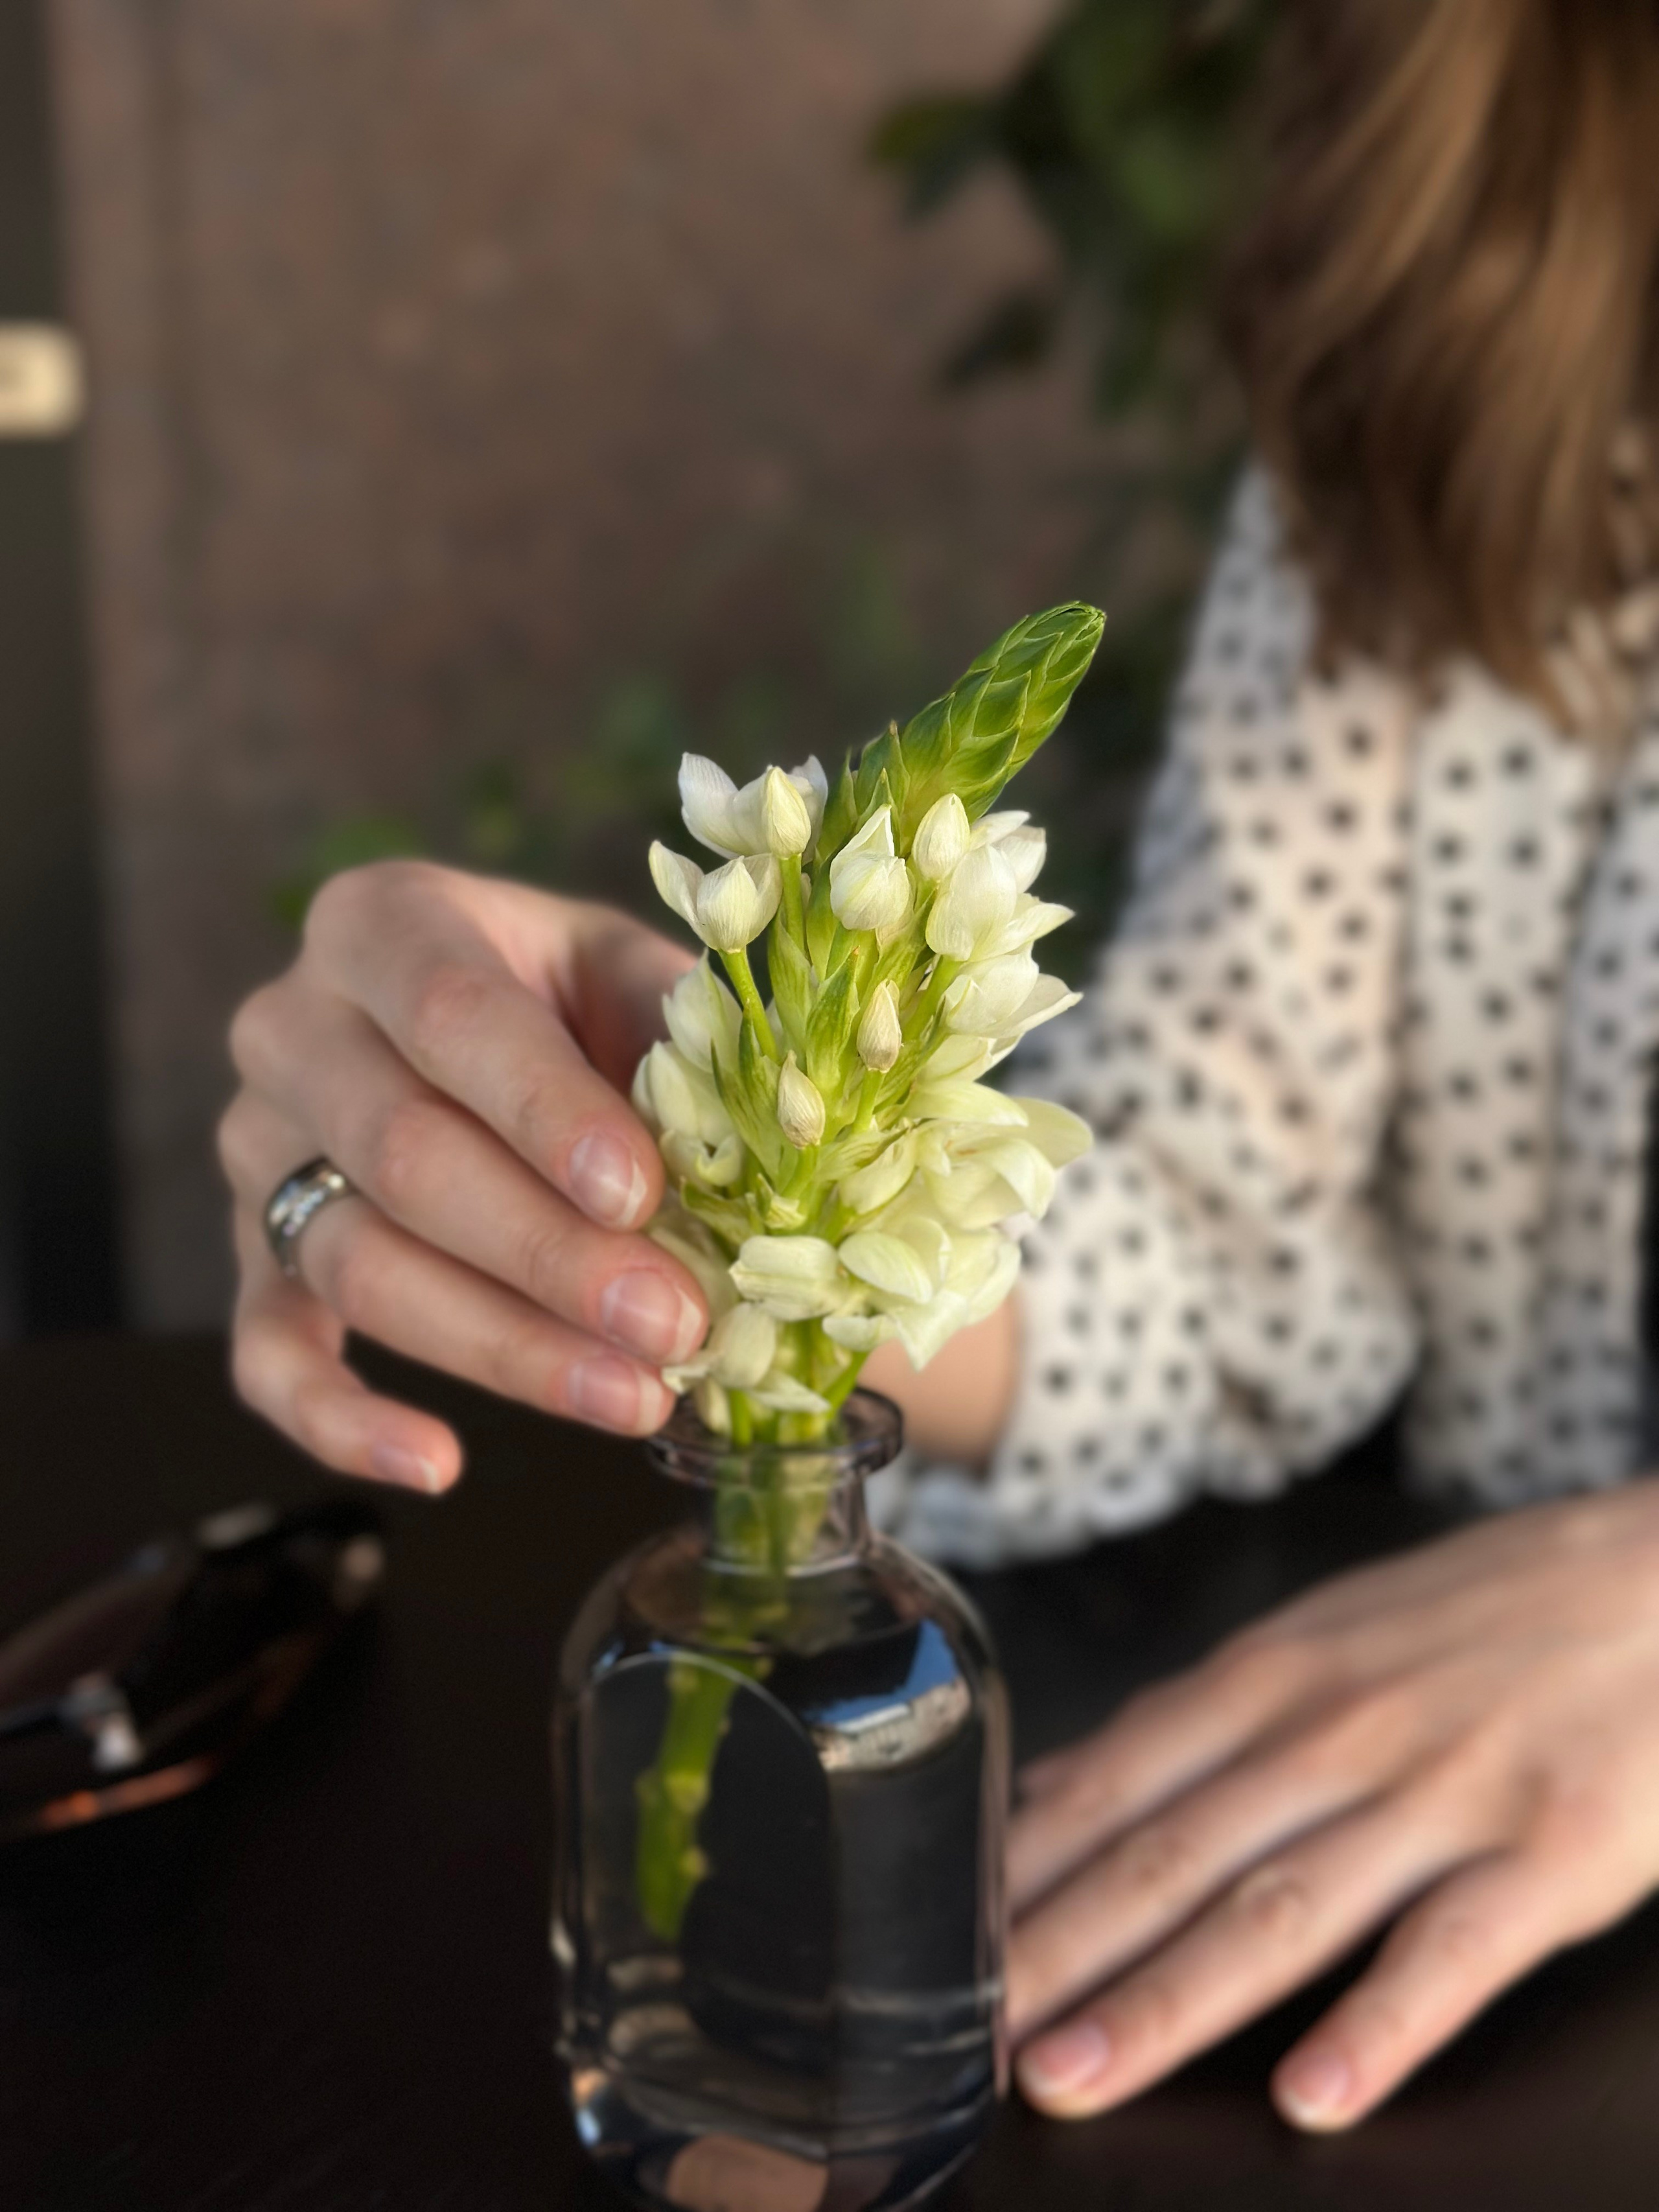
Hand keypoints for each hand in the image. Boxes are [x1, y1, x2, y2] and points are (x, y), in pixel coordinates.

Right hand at [220, 862, 705, 1491]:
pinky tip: (440, 1463)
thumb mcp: (640, 982)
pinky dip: (343, 1420)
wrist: (523, 1040)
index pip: (454, 1014)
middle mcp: (292, 1028)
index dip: (546, 1111)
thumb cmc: (592, 1007)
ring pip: (356, 1263)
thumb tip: (773, 1142)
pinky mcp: (256, 1259)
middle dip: (548, 1253)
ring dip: (503, 1346)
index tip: (640, 1193)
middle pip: (402, 1152)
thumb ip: (685, 1039)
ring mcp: (260, 1151)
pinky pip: (268, 1351)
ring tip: (635, 1397)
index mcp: (386, 922)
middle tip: (673, 1324)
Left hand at [1006, 1483, 1658, 2129]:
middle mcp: (1338, 1733)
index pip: (1118, 1784)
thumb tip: (1072, 1784)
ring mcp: (1443, 1794)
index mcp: (1276, 1678)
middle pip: (1172, 1857)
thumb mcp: (1326, 1636)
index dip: (1025, 1873)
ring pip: (1281, 1912)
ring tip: (1075, 2077)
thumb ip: (1206, 1721)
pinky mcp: (1550, 1853)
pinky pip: (1451, 1952)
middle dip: (1059, 1953)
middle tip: (967, 2037)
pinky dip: (1379, 2029)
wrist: (1658, 1575)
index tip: (943, 1945)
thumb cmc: (1481, 1613)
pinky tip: (1314, 2099)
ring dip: (1167, 2003)